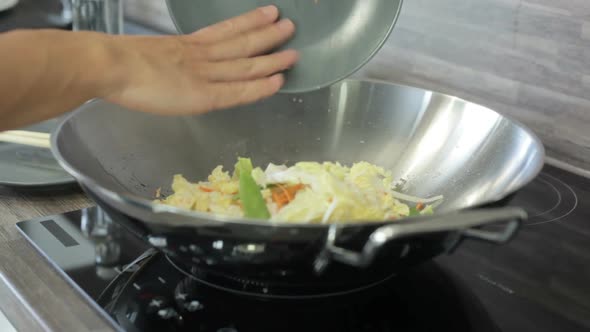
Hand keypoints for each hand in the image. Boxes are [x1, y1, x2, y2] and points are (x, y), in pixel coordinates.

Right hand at [104, 5, 297, 114]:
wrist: (110, 65)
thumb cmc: (119, 63)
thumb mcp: (149, 54)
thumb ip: (167, 61)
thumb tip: (172, 69)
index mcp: (187, 44)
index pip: (226, 31)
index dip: (249, 22)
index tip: (267, 13)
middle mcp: (201, 56)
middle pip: (242, 42)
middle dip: (268, 34)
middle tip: (290, 25)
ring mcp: (204, 75)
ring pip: (245, 64)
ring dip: (271, 57)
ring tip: (293, 51)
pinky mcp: (204, 95)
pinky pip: (238, 91)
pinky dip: (260, 87)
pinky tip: (277, 82)